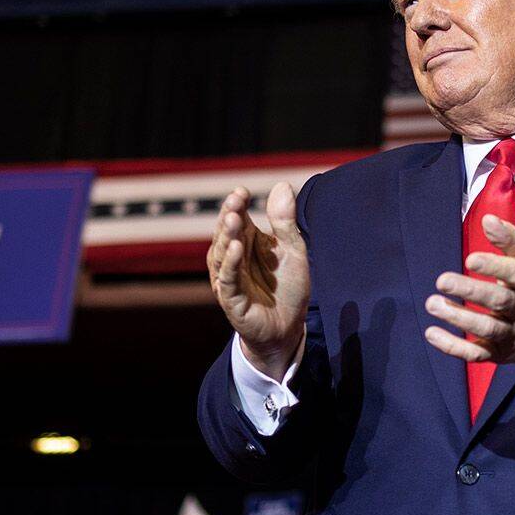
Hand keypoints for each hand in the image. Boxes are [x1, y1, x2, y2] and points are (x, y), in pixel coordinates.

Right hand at [207, 183, 308, 375]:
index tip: (242, 191)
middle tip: (235, 201)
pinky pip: (228, 280)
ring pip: (221, 254)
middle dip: (229, 216)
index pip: (236, 218)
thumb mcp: (293, 251)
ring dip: (227, 236)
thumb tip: (281, 185)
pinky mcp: (232, 300)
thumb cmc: (288, 289)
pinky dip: (230, 264)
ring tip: (234, 219)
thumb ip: (286, 222)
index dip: (236, 204)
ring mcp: (230, 279)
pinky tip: (236, 248)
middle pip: (226, 233)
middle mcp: (233, 258)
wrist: (289, 329)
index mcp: (246, 242)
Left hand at [425, 214, 514, 381]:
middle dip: (471, 292)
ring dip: (459, 318)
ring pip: (487, 329)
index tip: (470, 259)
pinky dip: (454, 347)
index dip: (495, 267)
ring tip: (432, 304)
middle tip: (442, 281)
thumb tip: (487, 219)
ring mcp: (513, 334)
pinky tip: (432, 333)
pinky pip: (477, 354)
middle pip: (500, 302)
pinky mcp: (500, 353)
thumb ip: (510, 239)